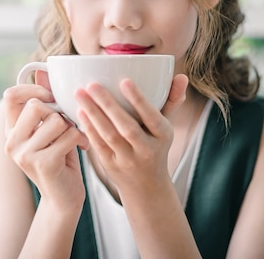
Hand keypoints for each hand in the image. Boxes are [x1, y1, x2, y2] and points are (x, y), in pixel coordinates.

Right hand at [3, 70, 89, 210]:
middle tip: (67, 126)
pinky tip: (84, 148)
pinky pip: (69, 135)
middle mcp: (11, 142)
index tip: (50, 96)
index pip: (10, 95)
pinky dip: (82, 138)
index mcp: (11, 130)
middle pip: (36, 105)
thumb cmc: (61, 159)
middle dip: (58, 113)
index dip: (33, 89)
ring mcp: (24, 154)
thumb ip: (46, 103)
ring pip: (56, 120)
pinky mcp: (42, 163)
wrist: (64, 199)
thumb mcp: (51, 129)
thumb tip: (44, 71)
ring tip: (76, 139)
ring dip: (72, 127)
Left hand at [74, 74, 187, 194]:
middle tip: (92, 84)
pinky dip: (89, 128)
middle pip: (127, 127)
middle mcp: (147, 149)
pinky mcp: (111, 166)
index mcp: (163, 136)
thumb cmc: (155, 145)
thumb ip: (172, 100)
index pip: (152, 117)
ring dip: (93, 113)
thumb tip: (183, 76)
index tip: (124, 81)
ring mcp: (128, 160)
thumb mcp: (166, 126)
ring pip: (109, 135)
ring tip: (80, 94)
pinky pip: (99, 145)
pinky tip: (80, 112)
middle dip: (108, 105)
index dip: (139, 100)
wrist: (146, 186)